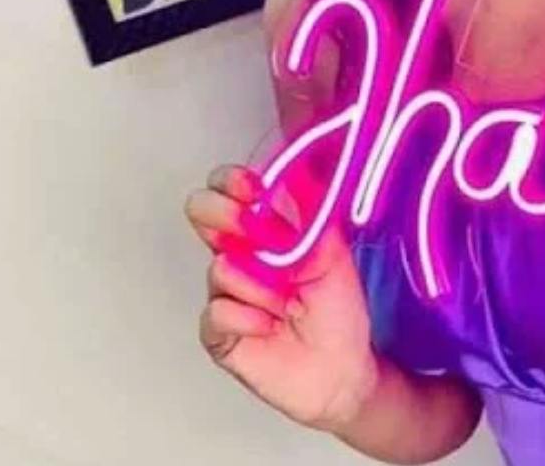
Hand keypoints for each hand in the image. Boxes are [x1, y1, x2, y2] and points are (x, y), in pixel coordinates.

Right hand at [183, 164, 378, 429]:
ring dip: (261, 287)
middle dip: (225, 215)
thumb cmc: (338, 310)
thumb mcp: (333, 253)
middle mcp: (239, 254)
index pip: (231, 189)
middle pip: (203, 212)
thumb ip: (309, 217)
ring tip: (289, 305)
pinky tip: (270, 327)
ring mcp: (224, 290)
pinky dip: (249, 318)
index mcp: (265, 230)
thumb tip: (290, 176)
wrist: (341, 367)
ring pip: (220, 268)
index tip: (248, 185)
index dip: (232, 182)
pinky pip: (217, 311)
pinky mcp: (218, 330)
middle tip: (253, 231)